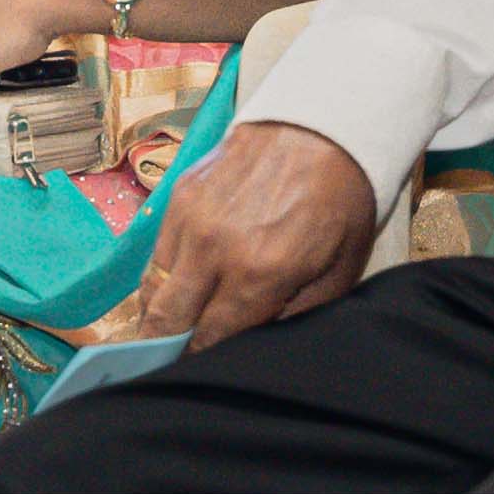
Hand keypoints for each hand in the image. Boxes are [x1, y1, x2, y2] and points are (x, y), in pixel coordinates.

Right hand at [126, 122, 381, 349]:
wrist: (327, 125)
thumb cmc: (342, 204)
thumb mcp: (338, 272)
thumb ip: (294, 317)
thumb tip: (251, 346)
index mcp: (259, 274)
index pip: (207, 340)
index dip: (203, 361)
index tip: (204, 368)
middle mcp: (215, 249)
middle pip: (164, 322)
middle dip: (166, 347)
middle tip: (175, 357)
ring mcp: (191, 219)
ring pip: (151, 289)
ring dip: (161, 312)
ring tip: (175, 324)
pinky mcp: (178, 193)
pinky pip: (156, 253)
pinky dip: (164, 275)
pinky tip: (184, 282)